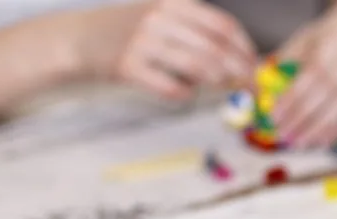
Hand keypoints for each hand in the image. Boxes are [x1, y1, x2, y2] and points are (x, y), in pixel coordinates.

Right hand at [81, 0, 256, 99]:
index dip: (245, 49)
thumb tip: (241, 58)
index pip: (222, 26)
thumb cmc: (131, 31)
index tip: (256, 66)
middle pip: (214, 48)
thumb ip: (198, 32)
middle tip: (249, 85)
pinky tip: (185, 91)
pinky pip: (170, 87)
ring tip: (220, 86)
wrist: (80, 38)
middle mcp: (159, 17)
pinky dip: (185, 93)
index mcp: (174, 2)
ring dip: (216, 81)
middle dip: (239, 70)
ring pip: (197, 67)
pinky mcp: (128, 67)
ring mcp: (142, 42)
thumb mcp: (164, 15)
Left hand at [271, 13, 336, 148]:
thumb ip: (285, 63)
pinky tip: (319, 142)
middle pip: (325, 96)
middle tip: (283, 134)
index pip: (310, 77)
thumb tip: (264, 89)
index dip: (292, 99)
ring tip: (298, 143)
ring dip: (317, 130)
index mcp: (331, 46)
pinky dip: (335, 133)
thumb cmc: (327, 41)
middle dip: (301, 119)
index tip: (274, 116)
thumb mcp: (304, 41)